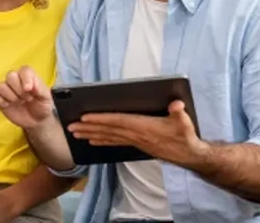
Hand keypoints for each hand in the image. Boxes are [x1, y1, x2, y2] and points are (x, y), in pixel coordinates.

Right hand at [0, 66, 53, 128]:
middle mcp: (16, 80)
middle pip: (10, 75)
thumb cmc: (42, 105)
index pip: (24, 70)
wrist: (37, 121)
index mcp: (28, 76)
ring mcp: (6, 90)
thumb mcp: (46, 97)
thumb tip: (29, 86)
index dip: (25, 78)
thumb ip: (40, 89)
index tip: (28, 89)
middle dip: (18, 89)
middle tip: (27, 98)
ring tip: (19, 102)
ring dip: (10, 96)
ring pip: (1, 85)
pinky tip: (6, 105)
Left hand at [67, 100, 208, 165]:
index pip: (117, 122)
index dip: (101, 119)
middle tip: (70, 128)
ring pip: (108, 137)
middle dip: (88, 128)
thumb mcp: (185, 123)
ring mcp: (134, 141)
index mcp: (143, 127)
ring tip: (75, 134)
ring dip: (91, 135)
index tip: (85, 118)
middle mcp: (135, 135)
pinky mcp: (136, 145)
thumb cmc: (185, 136)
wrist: (189, 155)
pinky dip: (102, 141)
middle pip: (107, 131)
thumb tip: (177, 104)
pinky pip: (114, 142)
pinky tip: (92, 141)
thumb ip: (179, 113)